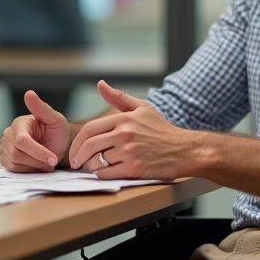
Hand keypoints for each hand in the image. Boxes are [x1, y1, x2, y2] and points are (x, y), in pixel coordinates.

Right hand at [0, 90, 70, 172]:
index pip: (22, 141)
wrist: (58, 147)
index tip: (53, 159)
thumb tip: (29, 93)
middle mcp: (8, 135)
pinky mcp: (6, 160)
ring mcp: (5, 148)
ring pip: (14, 163)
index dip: (38, 152)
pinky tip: (38, 166)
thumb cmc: (57, 132)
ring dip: (33, 167)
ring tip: (46, 164)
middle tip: (52, 163)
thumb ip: (42, 108)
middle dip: (37, 161)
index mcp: (19, 124)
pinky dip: (27, 171)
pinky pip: (12, 170)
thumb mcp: (55, 119)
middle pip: (16, 154)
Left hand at [69, 80, 193, 179]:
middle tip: (75, 163)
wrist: (184, 150)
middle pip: (90, 145)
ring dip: (90, 167)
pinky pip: (107, 174)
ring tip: (91, 168)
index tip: (75, 150)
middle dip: (78, 156)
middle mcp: (125, 134)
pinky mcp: (134, 169)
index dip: (77, 142)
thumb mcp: (142, 108)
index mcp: (124, 119)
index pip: (90, 129)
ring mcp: (129, 152)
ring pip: (97, 161)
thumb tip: (100, 84)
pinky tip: (105, 173)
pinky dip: (101, 175)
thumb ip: (119, 97)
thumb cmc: (162, 130)